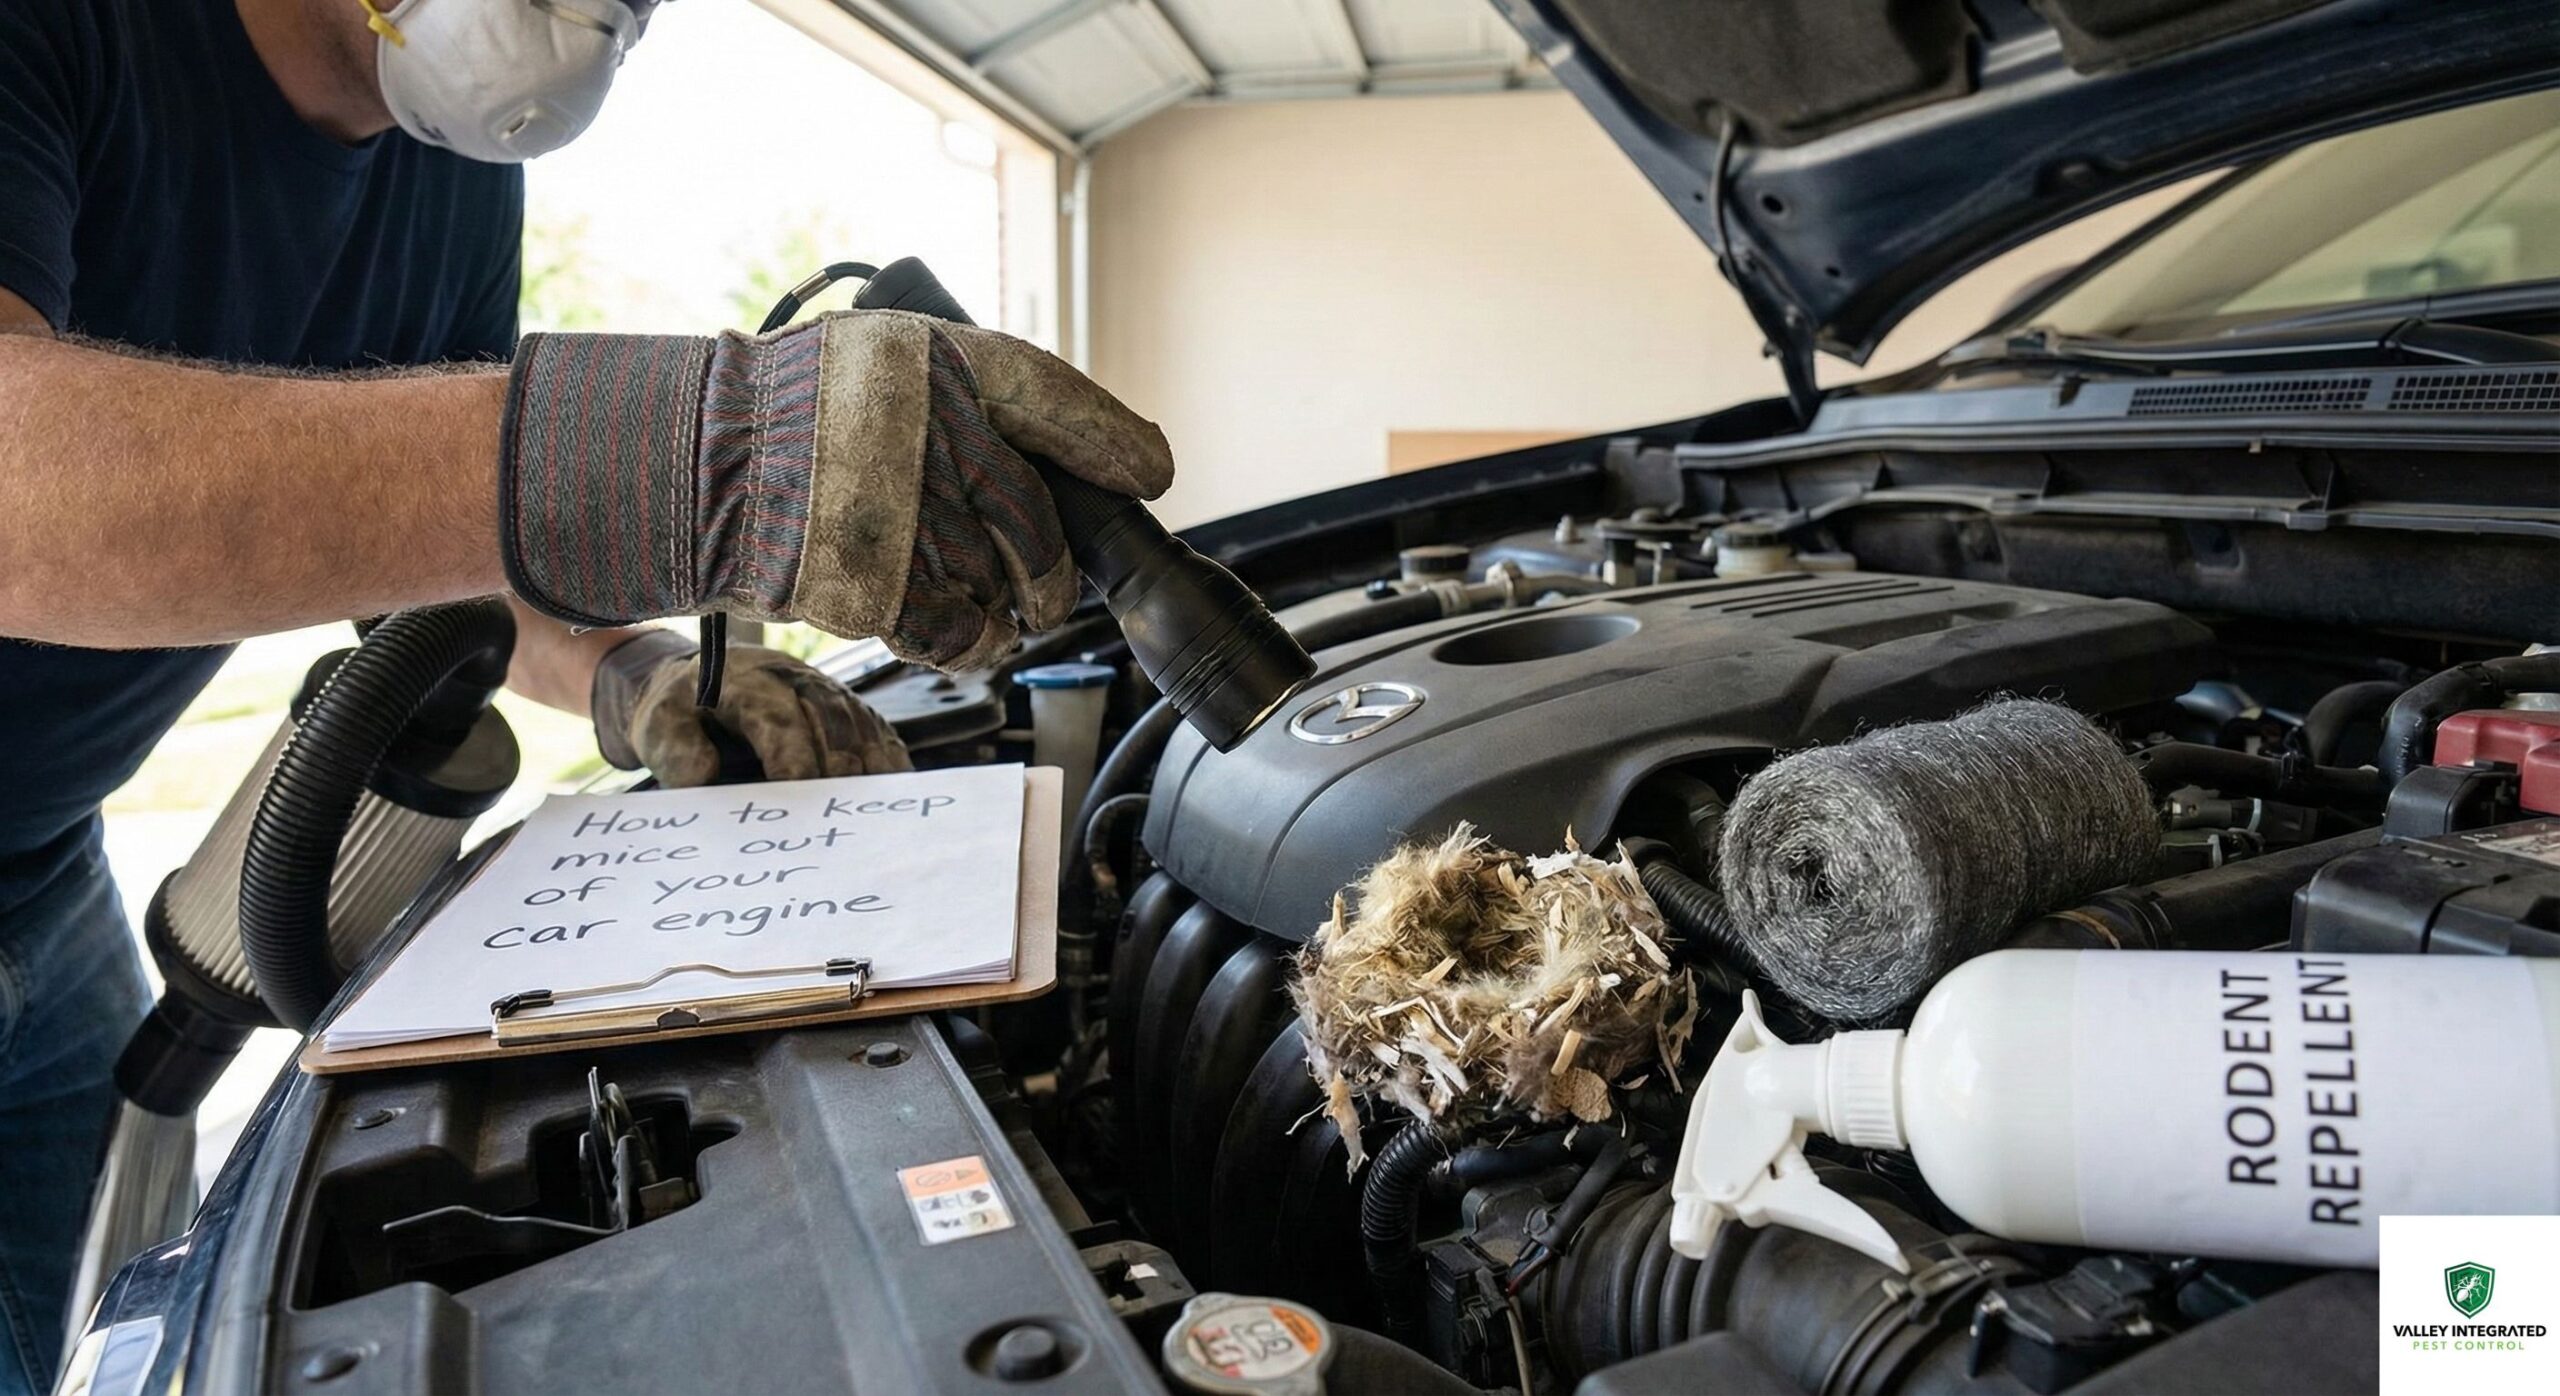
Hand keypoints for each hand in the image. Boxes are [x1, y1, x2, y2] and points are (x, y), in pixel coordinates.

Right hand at [500, 311, 1173, 669]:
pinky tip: (947, 628)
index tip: (1147, 473)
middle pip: (1042, 524)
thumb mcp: (890, 366)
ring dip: (1002, 609)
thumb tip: (1092, 457)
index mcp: (940, 362)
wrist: (690, 465)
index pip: (1055, 396)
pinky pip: (963, 633)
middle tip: (1044, 584)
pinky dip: (966, 641)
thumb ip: (979, 400)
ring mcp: (908, 513)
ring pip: (1007, 587)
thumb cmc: (792, 417)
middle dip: (1052, 570)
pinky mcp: (880, 586)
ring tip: (966, 597)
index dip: (1112, 441)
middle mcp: (933, 433)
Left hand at [591, 631, 909, 787]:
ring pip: (858, 724)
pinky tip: (891, 794)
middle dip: (836, 766)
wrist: (694, 680)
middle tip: (836, 817)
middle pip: (828, 719)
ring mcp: (824, 688)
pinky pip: (876, 730)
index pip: (777, 715)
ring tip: (869, 814)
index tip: (797, 789)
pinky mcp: (845, 706)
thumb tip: (705, 778)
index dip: (792, 752)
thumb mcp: (656, 725)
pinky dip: (887, 761)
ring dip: (867, 766)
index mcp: (744, 681)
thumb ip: (673, 751)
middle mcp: (792, 678)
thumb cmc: (678, 711)